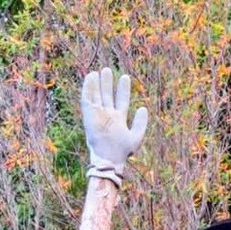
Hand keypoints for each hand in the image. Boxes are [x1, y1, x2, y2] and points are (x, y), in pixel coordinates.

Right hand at [82, 68, 147, 185]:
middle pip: (107, 96)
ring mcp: (98, 115)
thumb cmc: (122, 151)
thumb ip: (141, 123)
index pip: (121, 101)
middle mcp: (108, 116)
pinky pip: (87, 99)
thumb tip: (143, 108)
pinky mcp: (89, 116)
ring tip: (99, 71)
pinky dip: (88, 88)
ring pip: (97, 96)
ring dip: (98, 84)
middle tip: (107, 70)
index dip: (123, 89)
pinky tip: (90, 77)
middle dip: (108, 84)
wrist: (108, 158)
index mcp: (119, 119)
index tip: (125, 77)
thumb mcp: (136, 137)